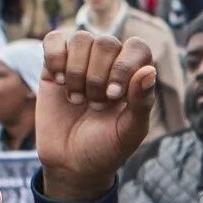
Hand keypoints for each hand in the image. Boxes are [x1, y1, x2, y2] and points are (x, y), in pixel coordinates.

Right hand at [37, 30, 162, 202]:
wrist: (70, 164)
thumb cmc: (106, 148)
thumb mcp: (129, 133)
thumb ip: (141, 103)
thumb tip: (149, 71)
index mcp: (134, 75)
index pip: (137, 47)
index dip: (124, 66)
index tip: (114, 97)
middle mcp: (109, 63)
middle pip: (106, 42)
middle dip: (98, 76)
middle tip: (95, 105)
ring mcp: (81, 62)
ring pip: (81, 38)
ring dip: (77, 72)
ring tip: (77, 100)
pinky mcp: (53, 65)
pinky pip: (54, 40)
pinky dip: (55, 57)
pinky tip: (59, 81)